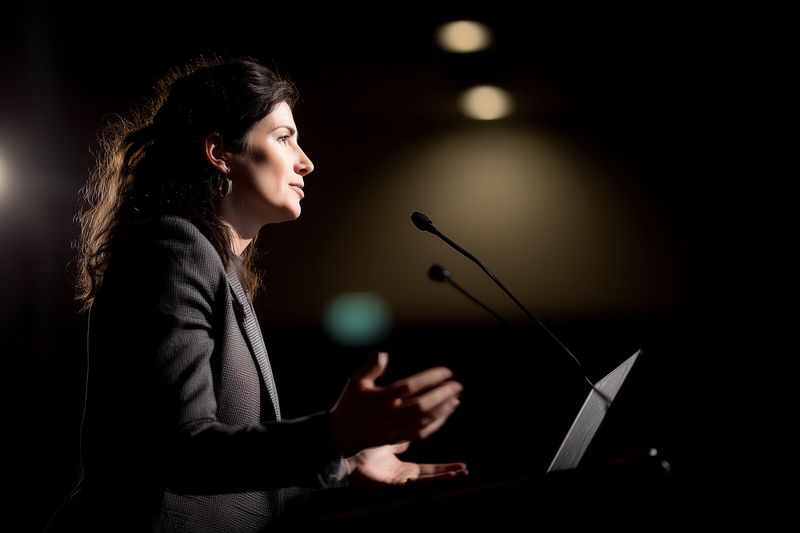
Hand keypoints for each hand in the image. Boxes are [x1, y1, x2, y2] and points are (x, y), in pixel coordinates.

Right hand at [329, 352, 462, 455]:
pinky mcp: (395, 439)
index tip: (446, 372)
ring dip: (442, 409)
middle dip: (442, 394)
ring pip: (424, 420)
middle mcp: (389, 413)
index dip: (430, 378)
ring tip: (456, 399)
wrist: (338, 434)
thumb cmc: (348, 404)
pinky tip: (444, 415)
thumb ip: (371, 367)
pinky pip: (420, 433)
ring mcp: (393, 428)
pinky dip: (435, 424)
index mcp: (381, 397)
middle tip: (457, 385)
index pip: (411, 385)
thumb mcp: (356, 382)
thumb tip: (384, 353)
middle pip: (422, 404)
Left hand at [345, 442, 467, 486]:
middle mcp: (403, 474)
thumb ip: (397, 438)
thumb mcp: (385, 440)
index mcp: (401, 465)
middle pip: (431, 474)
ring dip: (446, 475)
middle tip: (465, 468)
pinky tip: (445, 476)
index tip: (453, 456)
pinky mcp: (397, 482)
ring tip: (463, 472)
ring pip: (428, 479)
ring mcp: (401, 479)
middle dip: (448, 470)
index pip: (426, 465)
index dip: (440, 465)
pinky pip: (418, 482)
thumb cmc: (361, 450)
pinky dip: (434, 479)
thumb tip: (407, 429)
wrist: (346, 456)